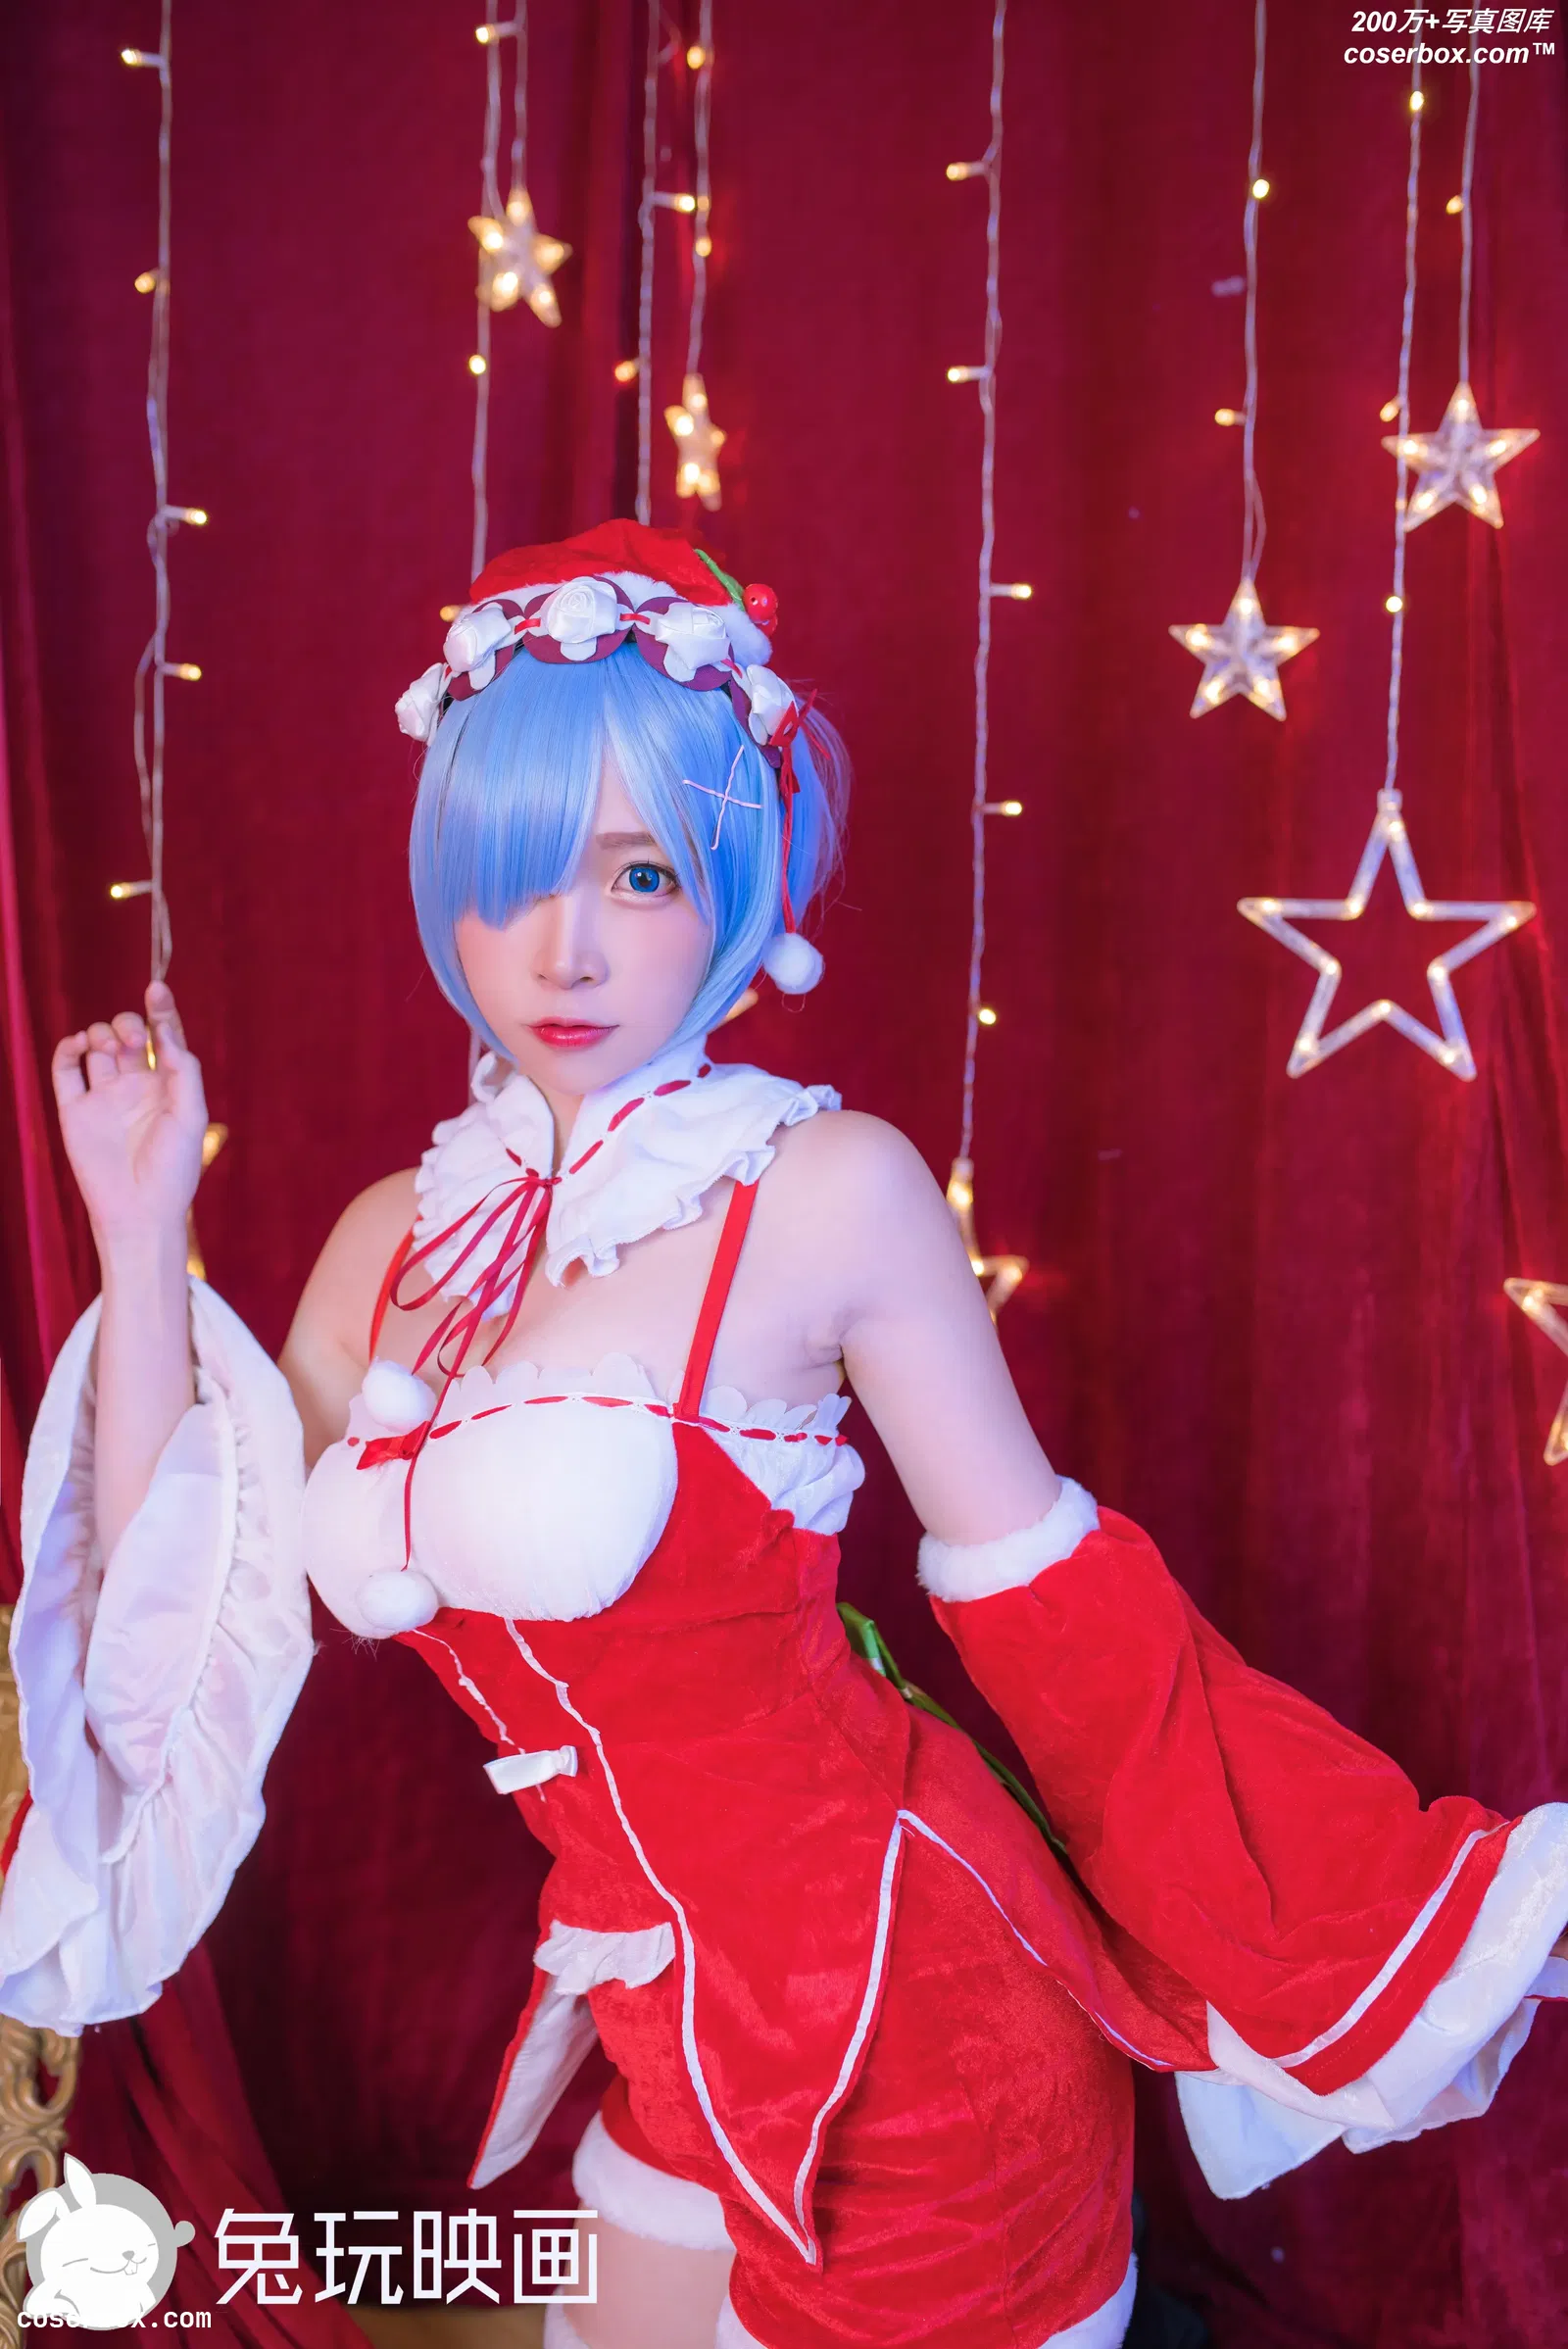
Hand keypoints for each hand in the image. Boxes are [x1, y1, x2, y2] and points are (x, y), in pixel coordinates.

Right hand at [50, 981, 208, 1251]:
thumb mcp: (191, 1114)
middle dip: (128, 1024)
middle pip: (127, 1035)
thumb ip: (183, 1068)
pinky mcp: (75, 1111)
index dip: (161, 1010)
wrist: (139, 1210)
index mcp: (169, 1085)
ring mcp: (104, 1097)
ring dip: (100, 1034)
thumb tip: (164, 1029)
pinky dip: (67, 1050)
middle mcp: (136, 1086)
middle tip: (131, 1040)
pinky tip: (79, 1046)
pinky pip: (65, 1071)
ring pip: (96, 1047)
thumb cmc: (173, 1168)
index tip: (156, 988)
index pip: (164, 1037)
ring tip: (109, 1050)